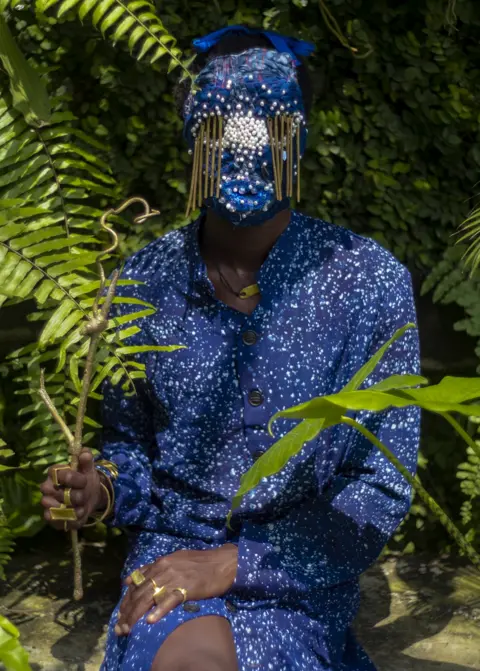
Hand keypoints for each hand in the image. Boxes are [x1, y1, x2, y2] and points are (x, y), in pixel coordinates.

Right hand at [40, 449, 104, 529]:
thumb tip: (84, 453)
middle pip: (56, 492)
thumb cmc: (85, 479)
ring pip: (55, 508)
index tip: (85, 481)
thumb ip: (87, 460)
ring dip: (73, 509)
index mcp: (55, 473)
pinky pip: (55, 521)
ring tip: (82, 507)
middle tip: (84, 495)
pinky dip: (69, 520)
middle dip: (74, 496)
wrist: (89, 496)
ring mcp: (47, 503)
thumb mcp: (89, 469)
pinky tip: (78, 515)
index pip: (57, 474)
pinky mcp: (51, 517)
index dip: (72, 478)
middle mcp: (47, 487)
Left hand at [115, 544, 237, 635]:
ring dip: (136, 615)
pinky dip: (159, 611)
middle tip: (120, 627)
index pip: (136, 582)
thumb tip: (135, 576)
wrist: (222, 562)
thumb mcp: (174, 559)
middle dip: (127, 611)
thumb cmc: (199, 562)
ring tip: (128, 628)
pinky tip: (150, 620)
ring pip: (149, 598)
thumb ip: (155, 567)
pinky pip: (169, 601)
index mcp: (160, 562)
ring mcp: (174, 578)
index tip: (120, 613)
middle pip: (139, 592)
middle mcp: (163, 569)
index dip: (126, 599)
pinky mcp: (186, 588)